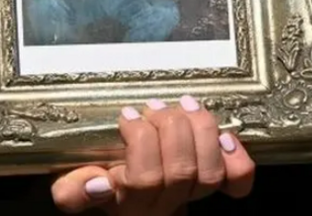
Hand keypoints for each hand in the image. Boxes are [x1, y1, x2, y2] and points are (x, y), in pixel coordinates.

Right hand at [50, 96, 254, 214]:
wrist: (139, 203)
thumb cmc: (106, 187)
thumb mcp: (78, 189)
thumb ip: (74, 190)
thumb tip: (99, 182)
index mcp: (129, 204)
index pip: (143, 180)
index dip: (140, 141)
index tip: (127, 116)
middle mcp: (164, 206)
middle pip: (180, 171)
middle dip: (169, 128)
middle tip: (154, 107)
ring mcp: (193, 197)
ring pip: (209, 172)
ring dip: (200, 130)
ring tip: (183, 106)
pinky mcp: (219, 185)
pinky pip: (237, 180)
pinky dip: (236, 157)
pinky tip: (224, 136)